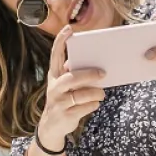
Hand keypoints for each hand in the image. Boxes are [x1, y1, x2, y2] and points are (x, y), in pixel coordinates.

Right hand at [37, 26, 105, 149]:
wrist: (52, 126)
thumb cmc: (64, 99)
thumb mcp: (64, 85)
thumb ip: (74, 73)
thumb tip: (95, 63)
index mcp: (54, 75)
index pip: (55, 55)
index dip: (60, 41)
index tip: (69, 29)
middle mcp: (54, 87)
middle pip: (72, 78)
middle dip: (89, 74)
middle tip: (103, 73)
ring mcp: (59, 102)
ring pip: (80, 95)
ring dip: (95, 93)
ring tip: (102, 93)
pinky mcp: (65, 115)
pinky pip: (84, 108)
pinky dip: (93, 105)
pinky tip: (95, 104)